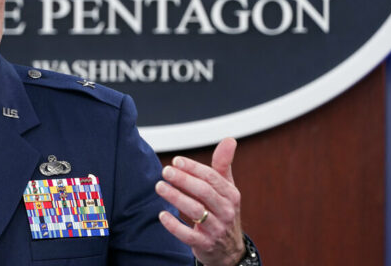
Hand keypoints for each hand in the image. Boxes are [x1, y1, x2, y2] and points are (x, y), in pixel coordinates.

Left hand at [155, 138, 244, 265]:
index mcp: (231, 194)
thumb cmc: (223, 211)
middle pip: (204, 192)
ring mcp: (216, 229)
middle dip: (183, 180)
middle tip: (165, 171)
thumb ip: (223, 164)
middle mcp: (226, 211)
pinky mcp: (205, 244)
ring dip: (176, 197)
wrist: (229, 249)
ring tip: (159, 186)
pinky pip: (188, 235)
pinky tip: (162, 215)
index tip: (176, 161)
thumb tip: (230, 139)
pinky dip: (174, 225)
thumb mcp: (227, 188)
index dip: (193, 168)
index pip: (211, 177)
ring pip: (195, 211)